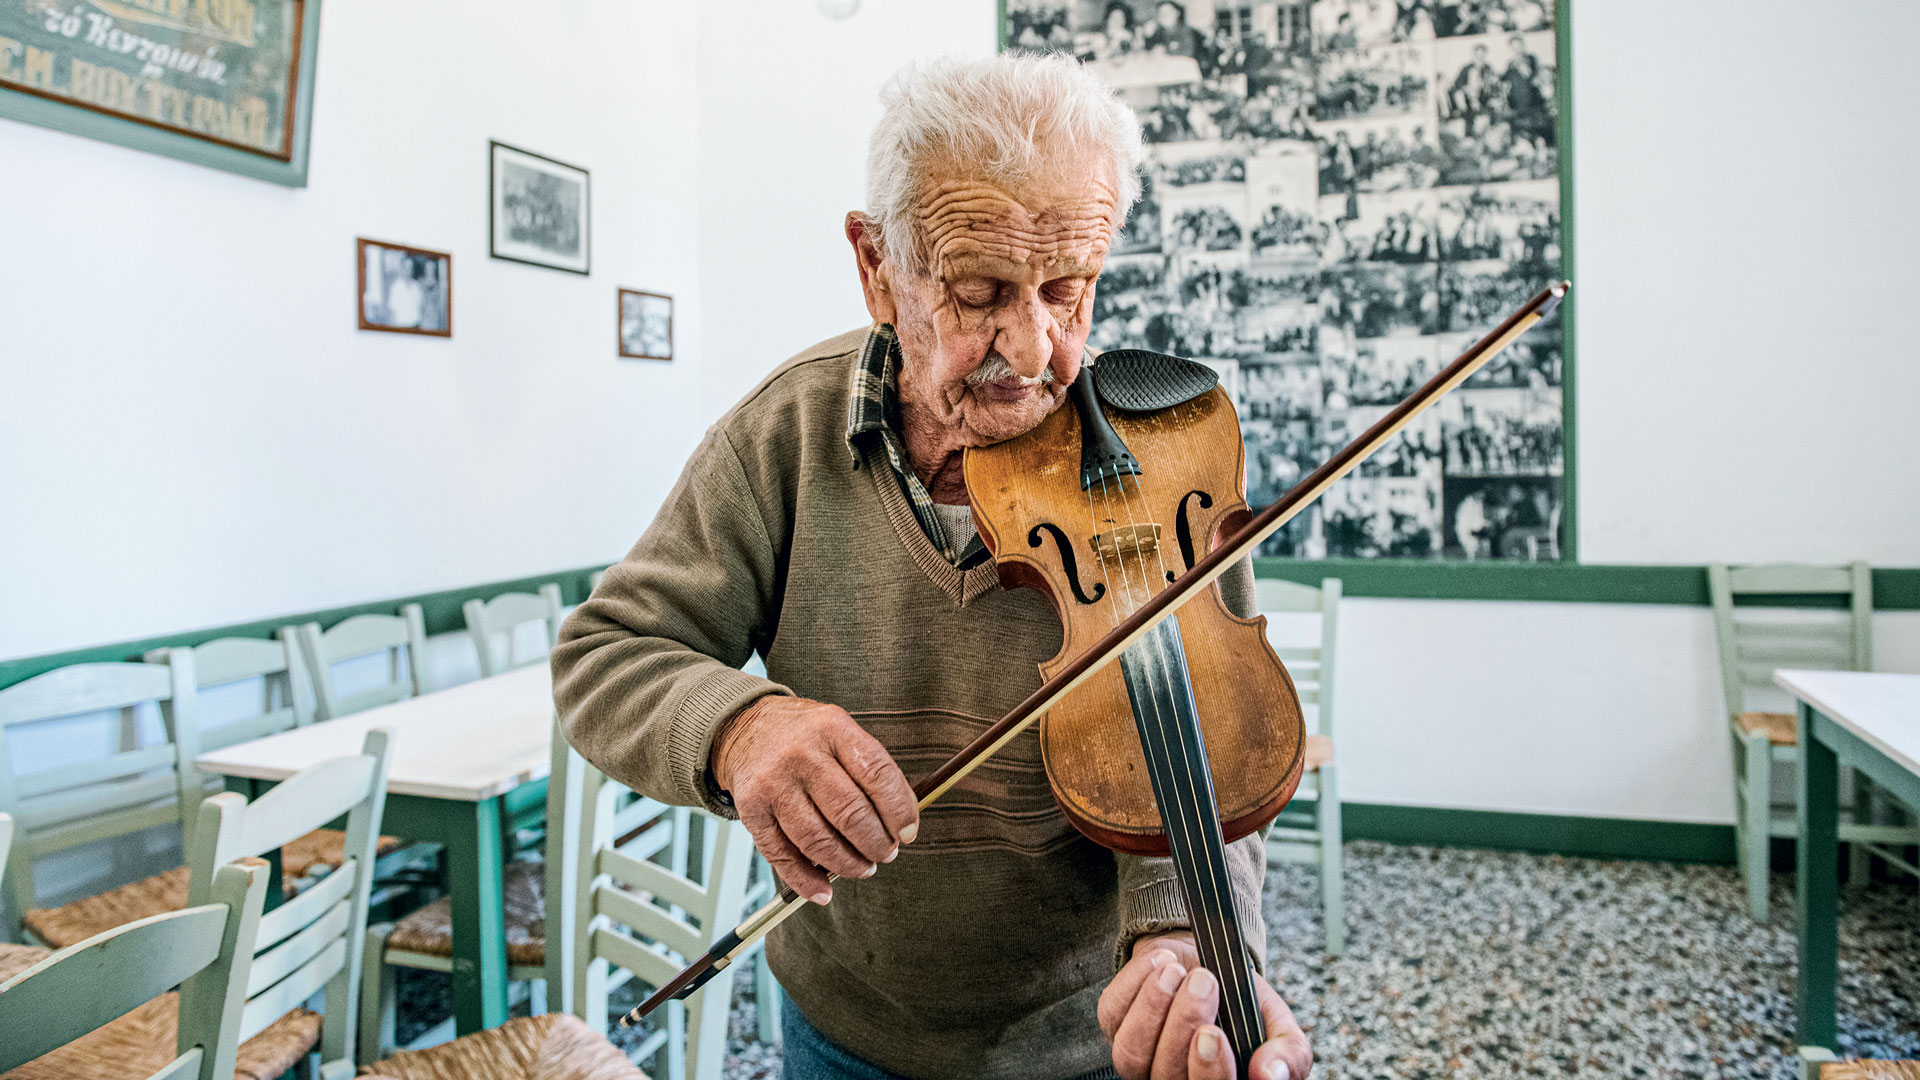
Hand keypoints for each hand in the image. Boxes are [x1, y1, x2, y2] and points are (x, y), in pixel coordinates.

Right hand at [712, 695, 918, 904]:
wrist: (746, 727)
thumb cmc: (804, 735)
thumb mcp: (840, 730)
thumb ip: (870, 770)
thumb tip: (901, 821)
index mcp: (833, 729)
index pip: (877, 775)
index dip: (899, 810)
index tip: (908, 832)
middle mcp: (801, 755)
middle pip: (850, 813)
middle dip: (877, 843)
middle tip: (887, 852)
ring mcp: (773, 784)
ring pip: (818, 840)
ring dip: (848, 864)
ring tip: (863, 867)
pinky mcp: (751, 810)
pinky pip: (782, 855)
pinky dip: (806, 881)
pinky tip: (824, 890)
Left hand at [1098, 931, 1311, 1079]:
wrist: (1211, 961)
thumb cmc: (1244, 1003)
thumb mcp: (1278, 1024)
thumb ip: (1288, 1052)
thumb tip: (1272, 1075)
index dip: (1208, 1072)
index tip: (1214, 1034)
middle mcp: (1173, 1079)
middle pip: (1165, 1074)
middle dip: (1182, 1025)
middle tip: (1203, 983)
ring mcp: (1139, 1057)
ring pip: (1132, 1051)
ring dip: (1154, 1006)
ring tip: (1179, 971)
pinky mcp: (1114, 1024)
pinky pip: (1112, 1012)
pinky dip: (1135, 982)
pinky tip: (1163, 962)